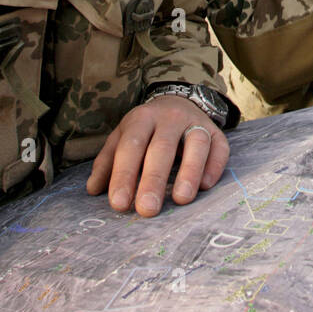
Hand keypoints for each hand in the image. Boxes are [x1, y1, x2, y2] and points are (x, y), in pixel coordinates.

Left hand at [85, 94, 228, 216]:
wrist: (177, 102)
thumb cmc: (145, 130)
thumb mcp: (122, 138)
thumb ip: (108, 162)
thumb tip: (93, 190)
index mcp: (141, 118)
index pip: (130, 147)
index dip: (124, 175)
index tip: (119, 204)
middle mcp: (169, 117)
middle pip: (161, 147)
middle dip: (153, 179)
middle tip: (147, 209)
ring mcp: (195, 122)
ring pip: (196, 144)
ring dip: (189, 171)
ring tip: (181, 200)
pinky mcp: (216, 132)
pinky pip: (220, 147)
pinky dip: (214, 166)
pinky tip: (205, 186)